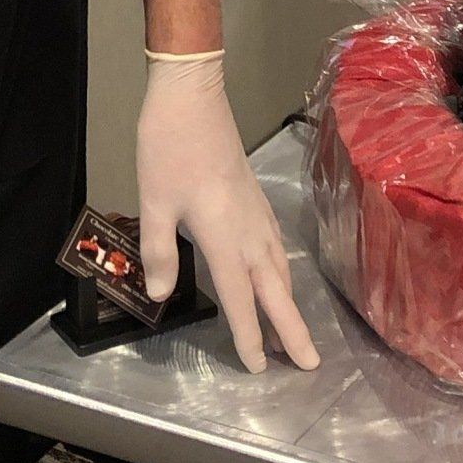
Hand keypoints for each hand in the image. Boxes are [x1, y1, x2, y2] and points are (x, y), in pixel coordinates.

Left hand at [136, 52, 321, 374]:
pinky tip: (277, 276)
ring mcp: (256, 211)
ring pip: (280, 268)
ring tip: (291, 333)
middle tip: (309, 366)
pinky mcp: (255, 197)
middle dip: (292, 330)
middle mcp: (248, 229)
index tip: (259, 368)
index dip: (250, 336)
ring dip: (288, 304)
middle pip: (275, 290)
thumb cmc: (168, 147)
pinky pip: (276, 246)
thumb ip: (158, 253)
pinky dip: (282, 273)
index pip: (240, 298)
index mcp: (223, 235)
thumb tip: (161, 296)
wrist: (192, 94)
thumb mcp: (153, 202)